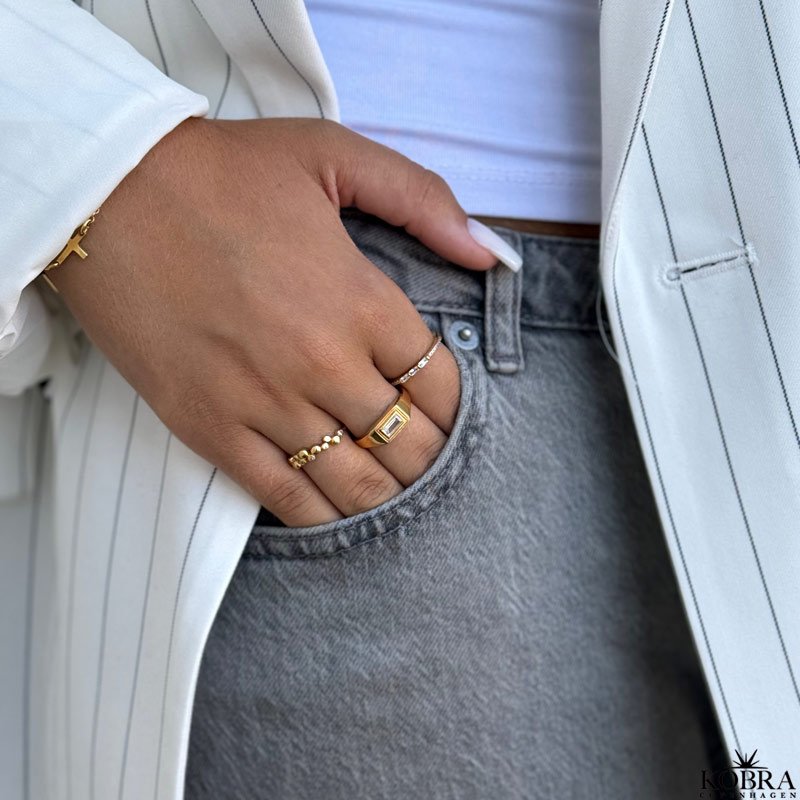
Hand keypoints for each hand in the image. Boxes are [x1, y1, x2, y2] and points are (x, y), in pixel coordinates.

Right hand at [52, 117, 499, 525]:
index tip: (449, 413)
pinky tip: (339, 511)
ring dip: (387, 494)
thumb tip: (487, 252)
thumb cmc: (222, 174)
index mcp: (361, 300)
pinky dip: (322, 515)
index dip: (456, 409)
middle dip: (429, 458)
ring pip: (355, 485)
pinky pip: (284, 499)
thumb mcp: (333, 156)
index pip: (439, 383)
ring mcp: (265, 403)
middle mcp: (322, 362)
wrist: (107, 195)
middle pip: (407, 443)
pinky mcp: (211, 429)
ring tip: (395, 490)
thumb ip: (422, 199)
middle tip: (428, 458)